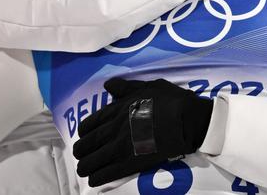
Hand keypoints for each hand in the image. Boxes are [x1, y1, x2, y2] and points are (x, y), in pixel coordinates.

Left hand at [73, 78, 212, 187]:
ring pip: (93, 161)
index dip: (83, 132)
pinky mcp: (132, 163)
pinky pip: (108, 173)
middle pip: (86, 144)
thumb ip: (125, 87)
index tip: (83, 136)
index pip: (89, 124)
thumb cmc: (170, 100)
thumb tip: (108, 85)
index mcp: (116, 110)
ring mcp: (121, 147)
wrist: (186, 120)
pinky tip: (94, 181)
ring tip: (84, 170)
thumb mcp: (147, 86)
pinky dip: (97, 178)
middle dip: (80, 151)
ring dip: (85, 167)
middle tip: (80, 155)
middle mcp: (114, 129)